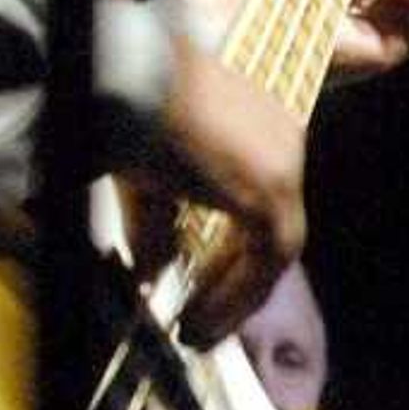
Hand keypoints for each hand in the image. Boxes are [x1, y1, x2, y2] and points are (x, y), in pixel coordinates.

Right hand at [141, 46, 304, 344]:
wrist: (126, 77)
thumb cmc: (126, 111)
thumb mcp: (144, 180)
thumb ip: (157, 228)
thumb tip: (152, 273)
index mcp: (258, 126)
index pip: (258, 205)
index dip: (234, 257)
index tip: (206, 293)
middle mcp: (282, 142)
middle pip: (270, 231)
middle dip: (235, 283)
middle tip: (203, 324)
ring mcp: (282, 166)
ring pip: (273, 251)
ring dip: (234, 298)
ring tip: (198, 332)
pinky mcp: (269, 191)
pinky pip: (265, 261)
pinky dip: (235, 297)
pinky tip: (201, 322)